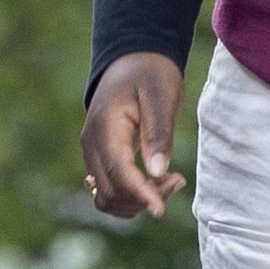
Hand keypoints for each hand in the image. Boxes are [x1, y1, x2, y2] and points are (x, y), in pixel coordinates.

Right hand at [83, 51, 187, 219]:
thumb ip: (158, 134)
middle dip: (143, 197)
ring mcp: (92, 150)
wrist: (133, 58)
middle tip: (178, 179)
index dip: (139, 195)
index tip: (161, 210)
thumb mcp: (161, 96)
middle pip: (110, 191)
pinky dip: (129, 194)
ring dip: (136, 200)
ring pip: (106, 196)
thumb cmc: (151, 73)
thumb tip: (158, 173)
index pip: (118, 173)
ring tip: (169, 180)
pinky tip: (154, 181)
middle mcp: (92, 142)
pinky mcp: (99, 155)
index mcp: (106, 126)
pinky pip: (108, 187)